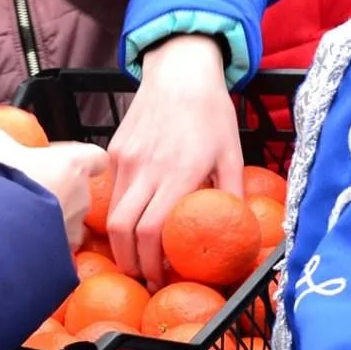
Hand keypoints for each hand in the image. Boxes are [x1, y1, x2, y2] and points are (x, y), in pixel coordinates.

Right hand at [0, 121, 107, 251]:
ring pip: (66, 226)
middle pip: (76, 194)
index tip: (56, 162)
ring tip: (16, 226)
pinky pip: (53, 253)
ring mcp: (74, 230)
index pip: (96, 158)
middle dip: (52, 196)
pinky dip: (38, 251)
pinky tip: (16, 249)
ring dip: (46, 225)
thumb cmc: (5, 181)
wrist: (3, 229)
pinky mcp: (61, 257)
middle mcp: (81, 197)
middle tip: (22, 198)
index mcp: (72, 166)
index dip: (82, 159)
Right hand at [106, 36, 242, 284]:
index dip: (153, 263)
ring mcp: (125, 160)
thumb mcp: (231, 154)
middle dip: (131, 263)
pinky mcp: (114, 151)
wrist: (180, 70)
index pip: (152, 232)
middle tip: (144, 278)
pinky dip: (120, 213)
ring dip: (122, 243)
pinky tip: (134, 220)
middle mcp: (147, 169)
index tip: (162, 280)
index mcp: (179, 174)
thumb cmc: (212, 113)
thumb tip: (238, 231)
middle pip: (123, 231)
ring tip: (137, 257)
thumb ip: (232, 195)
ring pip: (113, 214)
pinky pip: (113, 191)